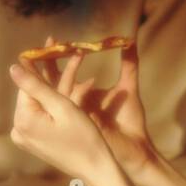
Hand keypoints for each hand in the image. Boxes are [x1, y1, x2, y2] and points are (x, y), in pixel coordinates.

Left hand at [8, 39, 117, 183]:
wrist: (96, 169)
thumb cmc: (84, 138)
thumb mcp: (62, 107)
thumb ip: (36, 86)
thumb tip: (12, 67)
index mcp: (22, 120)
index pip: (28, 84)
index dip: (38, 62)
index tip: (46, 41)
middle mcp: (19, 130)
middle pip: (34, 93)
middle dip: (51, 72)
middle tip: (59, 45)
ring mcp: (26, 138)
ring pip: (41, 103)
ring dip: (58, 85)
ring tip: (76, 60)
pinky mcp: (35, 142)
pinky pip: (45, 115)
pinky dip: (58, 103)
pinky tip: (74, 86)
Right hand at [50, 38, 159, 176]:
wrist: (136, 147)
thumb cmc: (129, 120)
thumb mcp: (128, 87)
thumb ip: (129, 64)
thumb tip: (131, 41)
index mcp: (78, 95)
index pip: (60, 74)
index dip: (54, 57)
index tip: (52, 38)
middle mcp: (72, 105)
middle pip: (53, 82)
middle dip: (50, 62)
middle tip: (50, 41)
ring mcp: (73, 117)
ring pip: (61, 92)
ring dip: (67, 72)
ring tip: (74, 51)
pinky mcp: (80, 126)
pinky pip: (74, 107)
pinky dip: (81, 93)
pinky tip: (92, 81)